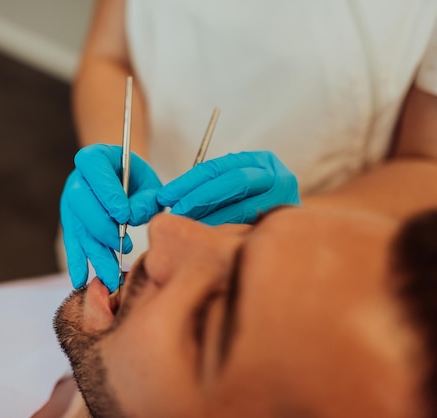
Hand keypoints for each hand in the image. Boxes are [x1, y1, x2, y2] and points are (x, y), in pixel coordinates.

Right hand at [60, 144, 162, 290]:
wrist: (126, 183)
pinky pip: (73, 242)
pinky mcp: (71, 223)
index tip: (124, 215)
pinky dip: (78, 262)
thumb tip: (133, 217)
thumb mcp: (150, 184)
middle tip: (123, 246)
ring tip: (110, 275)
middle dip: (102, 227)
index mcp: (95, 157)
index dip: (106, 191)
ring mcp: (70, 202)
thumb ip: (146, 198)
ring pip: (78, 227)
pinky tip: (80, 280)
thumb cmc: (140, 182)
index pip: (94, 168)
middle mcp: (77, 179)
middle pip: (81, 201)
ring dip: (94, 252)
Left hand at [158, 151, 299, 224]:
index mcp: (262, 162)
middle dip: (199, 197)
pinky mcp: (285, 226)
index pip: (219, 167)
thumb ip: (212, 189)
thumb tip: (171, 200)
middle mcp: (278, 177)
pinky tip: (207, 242)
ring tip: (187, 228)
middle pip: (234, 181)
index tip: (165, 195)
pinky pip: (248, 230)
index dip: (189, 181)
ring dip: (210, 219)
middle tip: (176, 212)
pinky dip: (225, 235)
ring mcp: (285, 201)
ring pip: (242, 207)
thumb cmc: (254, 211)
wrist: (296, 236)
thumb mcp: (236, 191)